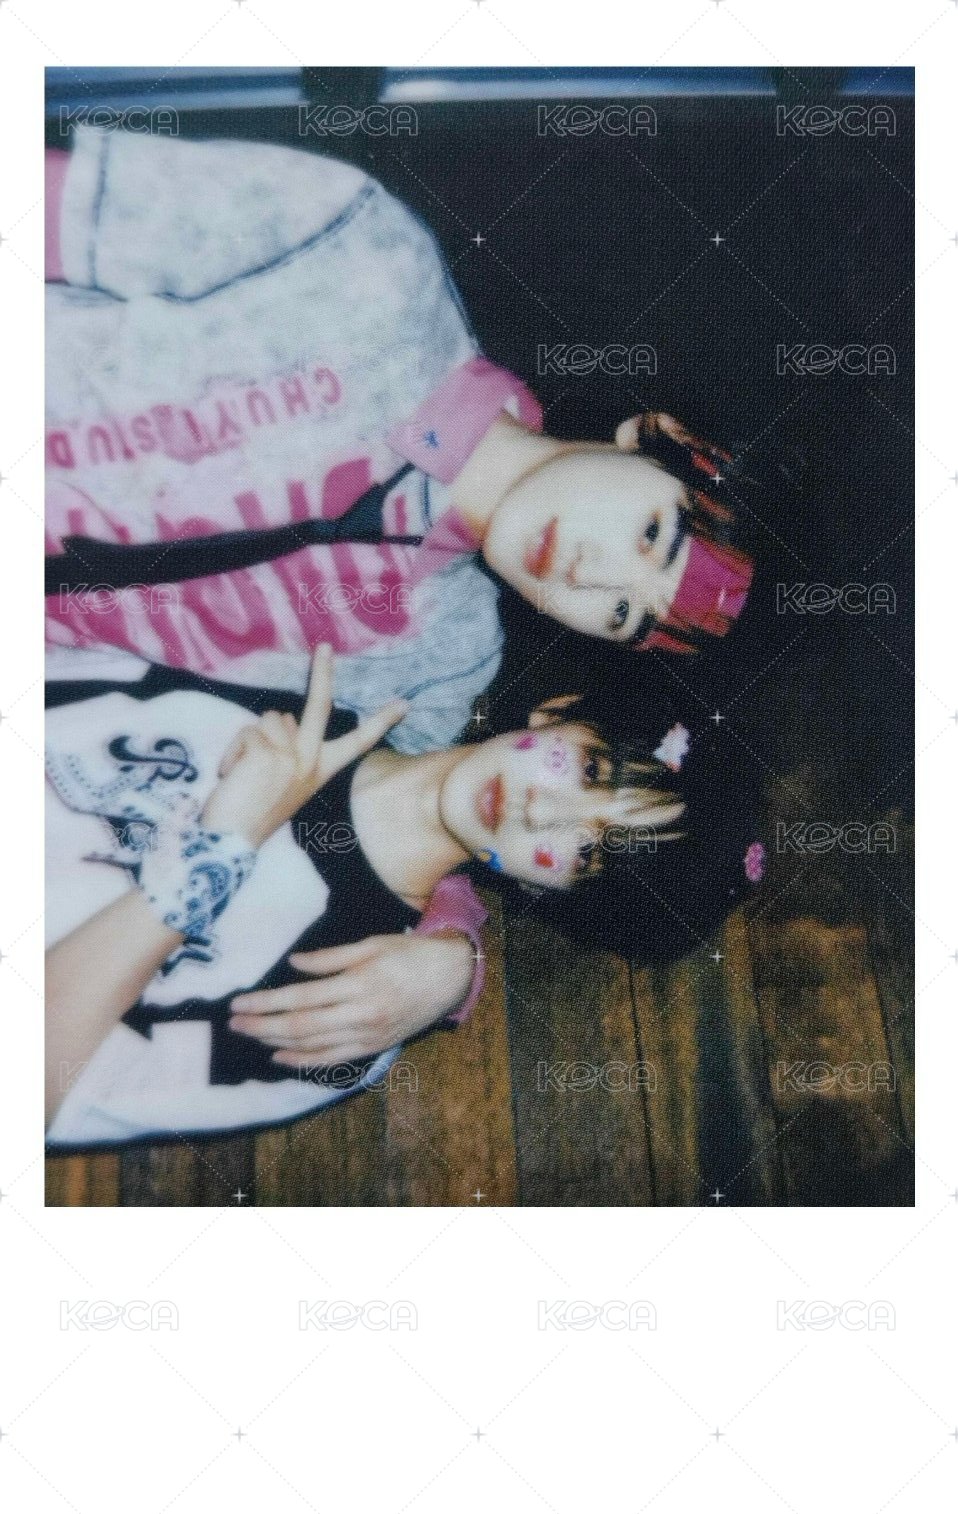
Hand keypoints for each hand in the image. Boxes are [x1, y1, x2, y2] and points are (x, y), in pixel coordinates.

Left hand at [201, 644, 407, 848]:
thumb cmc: (256, 812)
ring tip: (245, 771)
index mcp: (322, 770)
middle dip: (323, 672)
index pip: (359, 742)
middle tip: (324, 646)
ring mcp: (292, 755)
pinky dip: (234, 751)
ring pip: (269, 719)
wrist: (234, 840)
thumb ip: (292, 751)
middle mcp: (312, 760)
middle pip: (320, 705)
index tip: (404, 704)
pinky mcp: (267, 751)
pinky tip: (233, 775)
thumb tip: (284, 720)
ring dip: (251, 739)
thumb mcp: (286, 781)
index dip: (382, 721)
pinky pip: (247, 732)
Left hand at [228, 929, 475, 1065]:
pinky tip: (280, 1057)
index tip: (239, 1002)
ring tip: (250, 1035)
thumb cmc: (410, 955)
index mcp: (359, 985)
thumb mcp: (371, 944)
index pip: (300, 998)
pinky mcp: (373, 1048)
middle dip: (262, 1026)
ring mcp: (368, 1036)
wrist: (451, 978)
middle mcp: (361, 1016)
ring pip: (312, 1046)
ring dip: (276, 1043)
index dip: (266, 1002)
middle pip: (300, 1026)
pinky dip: (304, 1061)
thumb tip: (293, 964)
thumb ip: (331, 957)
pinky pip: (332, 1060)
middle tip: (234, 1023)